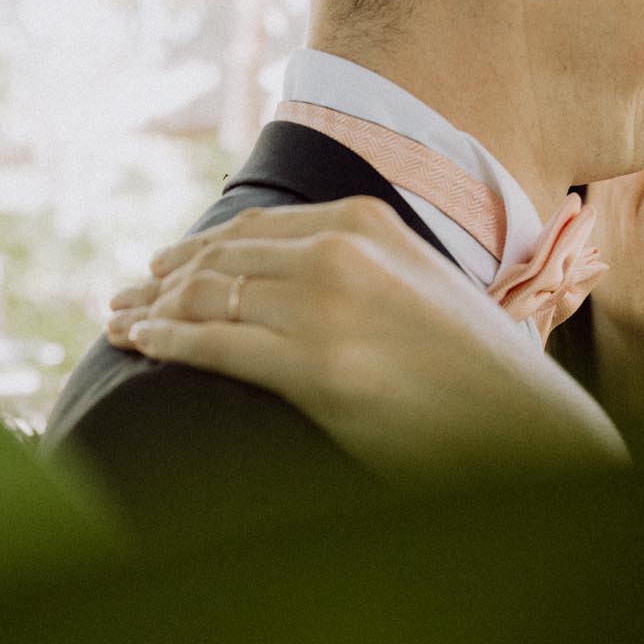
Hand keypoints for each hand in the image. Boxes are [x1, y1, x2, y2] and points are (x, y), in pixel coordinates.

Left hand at [103, 197, 627, 477]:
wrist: (524, 420)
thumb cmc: (475, 368)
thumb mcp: (419, 286)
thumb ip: (364, 270)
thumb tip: (302, 285)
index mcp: (366, 223)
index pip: (256, 229)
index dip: (198, 249)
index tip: (163, 267)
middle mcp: (340, 252)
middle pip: (222, 260)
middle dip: (162, 281)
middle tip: (123, 299)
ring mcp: (324, 307)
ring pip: (208, 298)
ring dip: (152, 311)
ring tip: (118, 324)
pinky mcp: (313, 367)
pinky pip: (215, 345)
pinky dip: (166, 341)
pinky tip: (139, 345)